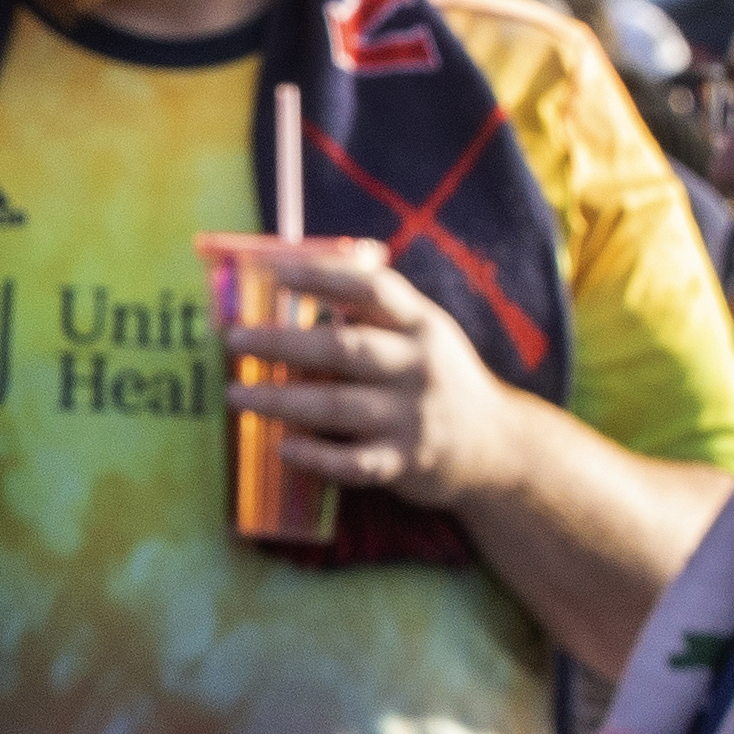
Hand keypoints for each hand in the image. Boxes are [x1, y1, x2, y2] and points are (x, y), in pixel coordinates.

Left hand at [222, 239, 515, 510]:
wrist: (499, 447)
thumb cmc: (440, 379)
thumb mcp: (424, 332)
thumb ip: (376, 308)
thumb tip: (303, 269)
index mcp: (420, 324)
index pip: (371, 287)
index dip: (320, 275)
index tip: (270, 272)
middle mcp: (418, 366)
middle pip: (343, 348)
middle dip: (282, 342)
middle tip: (233, 339)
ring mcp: (412, 417)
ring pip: (336, 407)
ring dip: (280, 400)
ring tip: (236, 394)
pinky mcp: (406, 463)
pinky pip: (352, 463)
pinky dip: (314, 457)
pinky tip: (281, 447)